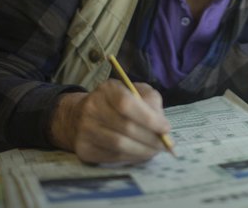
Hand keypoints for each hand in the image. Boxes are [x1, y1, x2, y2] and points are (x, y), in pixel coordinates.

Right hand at [50, 79, 170, 163]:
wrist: (81, 115)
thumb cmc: (117, 103)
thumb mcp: (136, 92)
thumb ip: (150, 102)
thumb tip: (162, 125)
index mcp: (107, 89)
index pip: (127, 104)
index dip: (149, 118)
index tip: (166, 128)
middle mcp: (92, 108)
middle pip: (125, 127)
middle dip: (150, 138)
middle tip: (164, 144)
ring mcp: (85, 129)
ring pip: (119, 145)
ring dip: (143, 150)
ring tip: (155, 150)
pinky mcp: (84, 149)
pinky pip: (112, 157)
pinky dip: (131, 158)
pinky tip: (140, 154)